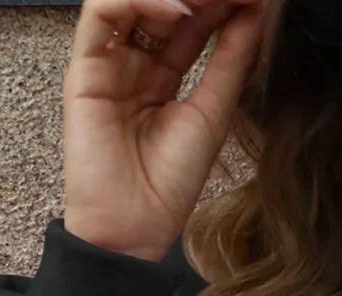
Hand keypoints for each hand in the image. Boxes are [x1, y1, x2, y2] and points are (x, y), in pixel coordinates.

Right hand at [61, 0, 266, 261]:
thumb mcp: (213, 112)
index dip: (222, 6)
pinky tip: (177, 10)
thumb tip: (257, 12)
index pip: (193, 21)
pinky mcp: (84, 68)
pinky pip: (102, 12)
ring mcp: (108, 62)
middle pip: (164, 3)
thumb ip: (232, 60)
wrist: (134, 226)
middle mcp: (134, 62)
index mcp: (164, 74)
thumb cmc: (170, 184)